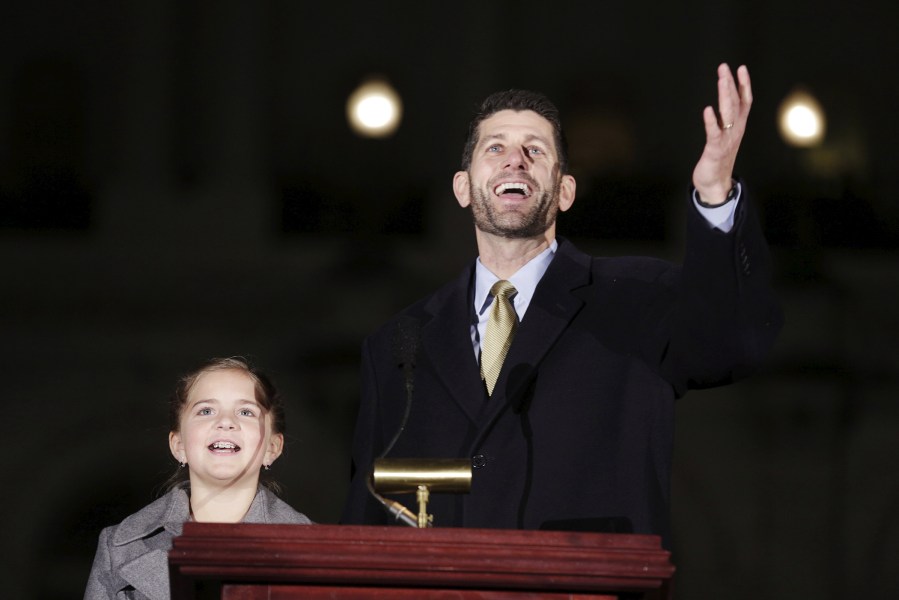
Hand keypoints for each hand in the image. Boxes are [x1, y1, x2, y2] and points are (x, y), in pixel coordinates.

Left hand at [692, 63, 751, 204]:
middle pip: (734, 102)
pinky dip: (711, 121)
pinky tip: (707, 109)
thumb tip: (724, 100)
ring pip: (727, 114)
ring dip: (724, 96)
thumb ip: (727, 118)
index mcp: (739, 125)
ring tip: (721, 80)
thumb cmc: (719, 156)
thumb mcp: (726, 134)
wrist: (716, 183)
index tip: (740, 67)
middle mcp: (735, 129)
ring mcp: (726, 139)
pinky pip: (714, 133)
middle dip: (730, 84)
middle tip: (724, 67)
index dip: (743, 84)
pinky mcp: (715, 149)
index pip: (744, 100)